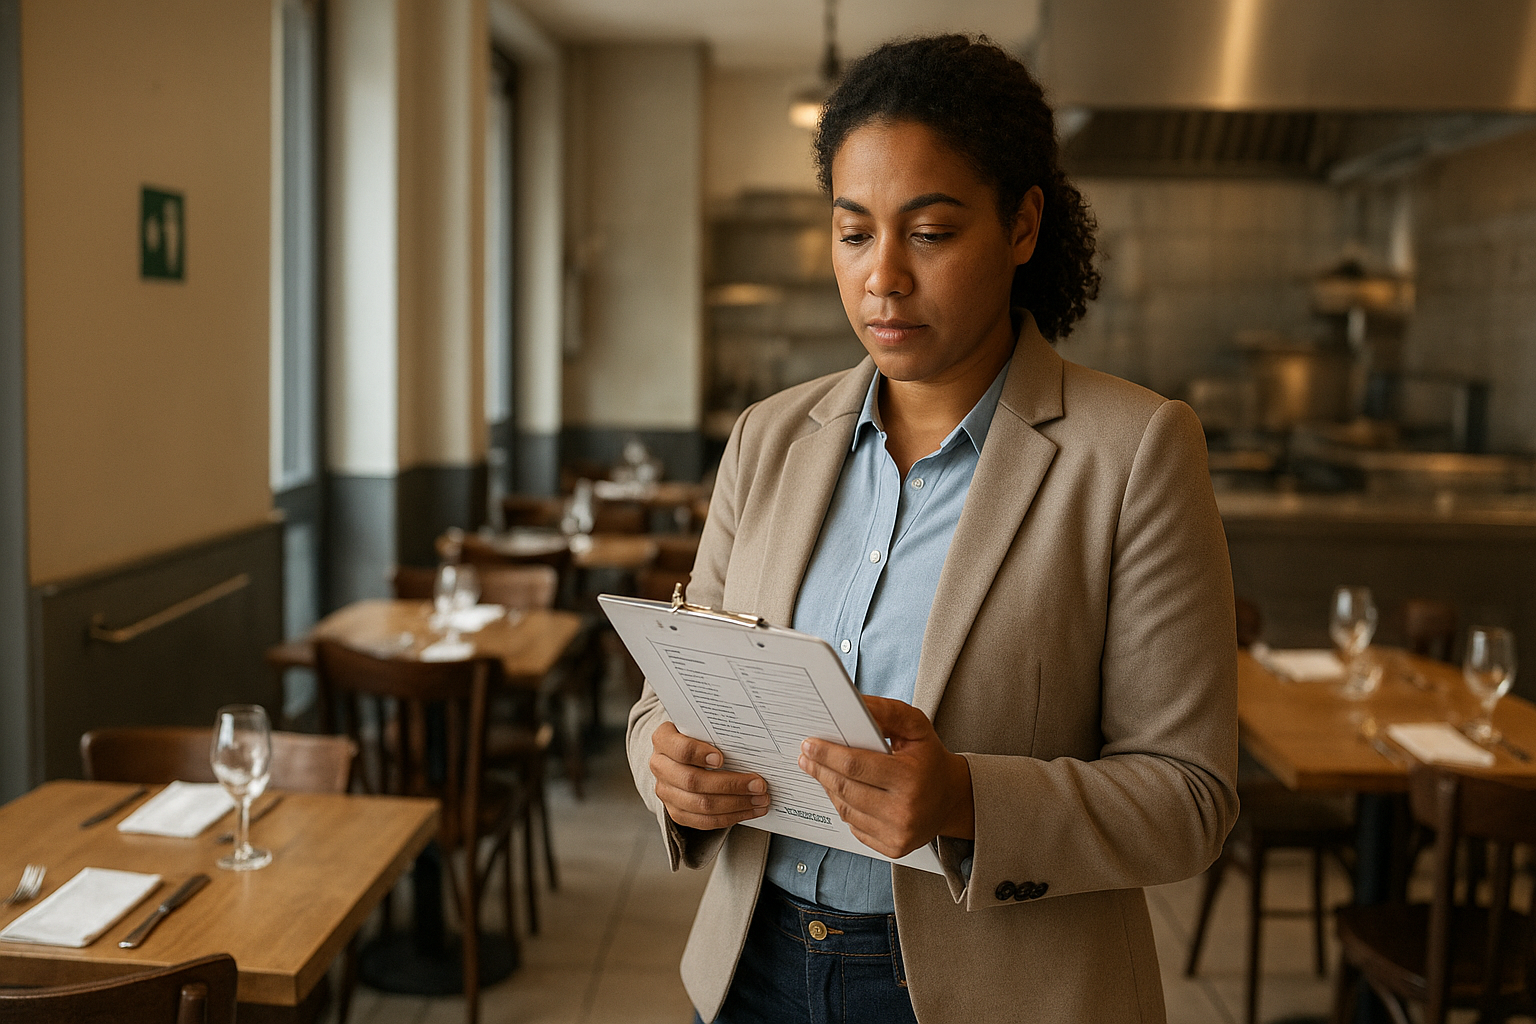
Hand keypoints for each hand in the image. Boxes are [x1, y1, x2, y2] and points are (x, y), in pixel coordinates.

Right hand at [650, 721, 770, 830]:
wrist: (680, 754)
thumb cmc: (697, 737)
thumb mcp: (701, 727)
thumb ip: (717, 733)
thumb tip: (752, 744)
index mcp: (664, 740)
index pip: (680, 749)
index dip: (700, 755)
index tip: (722, 758)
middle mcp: (660, 766)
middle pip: (693, 781)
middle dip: (731, 785)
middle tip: (759, 784)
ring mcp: (666, 792)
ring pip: (701, 805)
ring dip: (736, 804)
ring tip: (760, 800)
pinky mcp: (676, 812)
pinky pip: (704, 821)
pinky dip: (730, 817)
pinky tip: (749, 811)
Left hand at [799, 695, 973, 858]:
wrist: (952, 799)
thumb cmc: (930, 759)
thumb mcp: (916, 727)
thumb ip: (887, 712)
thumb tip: (856, 704)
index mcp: (910, 778)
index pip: (855, 765)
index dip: (827, 754)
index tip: (809, 744)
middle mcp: (905, 810)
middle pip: (845, 788)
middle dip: (820, 770)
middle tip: (806, 756)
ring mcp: (898, 833)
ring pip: (846, 809)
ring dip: (829, 788)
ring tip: (822, 771)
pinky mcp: (893, 848)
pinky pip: (854, 826)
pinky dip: (844, 807)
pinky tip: (843, 792)